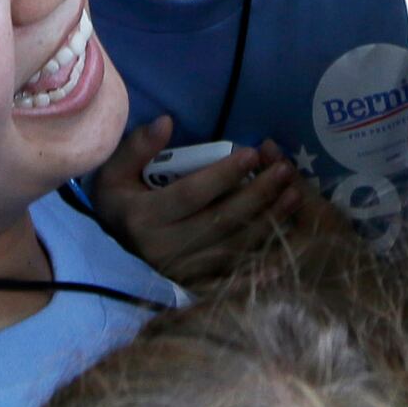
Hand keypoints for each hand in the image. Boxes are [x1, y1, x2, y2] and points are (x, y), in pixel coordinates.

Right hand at [87, 119, 326, 288]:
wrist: (115, 245)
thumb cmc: (119, 199)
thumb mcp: (113, 169)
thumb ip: (138, 146)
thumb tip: (166, 123)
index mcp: (144, 219)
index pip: (191, 194)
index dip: (224, 174)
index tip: (253, 152)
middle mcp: (164, 249)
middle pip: (220, 222)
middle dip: (257, 195)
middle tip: (284, 171)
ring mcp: (184, 271)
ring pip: (234, 246)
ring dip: (269, 220)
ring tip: (294, 194)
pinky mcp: (198, 284)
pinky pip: (238, 269)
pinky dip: (265, 254)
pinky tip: (288, 238)